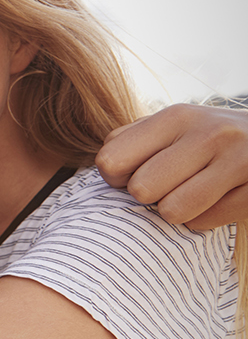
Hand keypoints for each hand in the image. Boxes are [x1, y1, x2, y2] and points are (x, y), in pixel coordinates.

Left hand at [97, 103, 247, 228]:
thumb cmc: (211, 139)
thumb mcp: (175, 127)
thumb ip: (133, 140)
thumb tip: (103, 166)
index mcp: (176, 117)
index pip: (110, 160)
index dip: (116, 177)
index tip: (136, 174)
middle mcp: (208, 133)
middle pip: (140, 189)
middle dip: (150, 195)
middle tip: (171, 185)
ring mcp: (238, 160)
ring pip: (171, 210)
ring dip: (177, 210)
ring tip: (194, 193)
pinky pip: (205, 222)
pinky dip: (206, 218)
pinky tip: (219, 199)